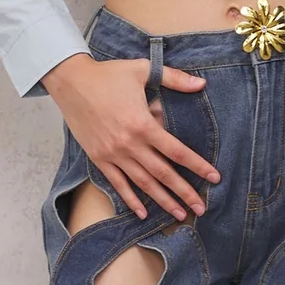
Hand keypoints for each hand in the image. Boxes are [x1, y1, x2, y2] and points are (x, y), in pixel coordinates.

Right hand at [40, 52, 221, 221]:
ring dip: (162, 200)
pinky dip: (131, 199)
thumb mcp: (142, 70)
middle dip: (184, 192)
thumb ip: (174, 78)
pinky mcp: (98, 158)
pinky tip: (143, 213)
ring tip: (179, 214)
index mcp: (143, 124)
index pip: (176, 151)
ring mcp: (112, 154)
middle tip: (202, 208)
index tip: (214, 177)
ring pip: (143, 183)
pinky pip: (118, 183)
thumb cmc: (107, 75)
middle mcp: (129, 144)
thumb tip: (201, 83)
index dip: (197, 166)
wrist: (70, 81)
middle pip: (163, 173)